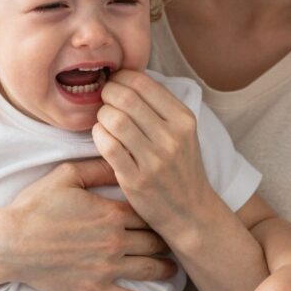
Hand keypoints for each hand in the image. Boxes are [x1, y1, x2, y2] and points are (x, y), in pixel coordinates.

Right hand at [3, 158, 176, 290]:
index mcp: (110, 212)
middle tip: (174, 241)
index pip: (147, 212)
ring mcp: (106, 267)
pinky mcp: (95, 289)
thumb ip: (97, 167)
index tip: (165, 214)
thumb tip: (121, 158)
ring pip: (149, 268)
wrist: (10, 243)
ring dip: (165, 268)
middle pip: (154, 241)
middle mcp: (115, 240)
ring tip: (173, 269)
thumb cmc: (35, 206)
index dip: (157, 213)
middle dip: (166, 240)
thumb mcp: (65, 176)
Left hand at [92, 70, 212, 237]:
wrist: (191, 213)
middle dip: (107, 93)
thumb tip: (125, 77)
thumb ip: (159, 106)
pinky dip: (98, 135)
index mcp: (183, 119)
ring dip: (101, 115)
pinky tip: (102, 137)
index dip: (121, 78)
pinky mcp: (136, 180)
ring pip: (114, 119)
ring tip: (104, 121)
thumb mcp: (183, 132)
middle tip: (104, 100)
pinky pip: (108, 146)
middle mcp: (172, 137)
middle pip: (125, 97)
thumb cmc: (180, 167)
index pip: (143, 83)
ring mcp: (154, 160)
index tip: (115, 84)